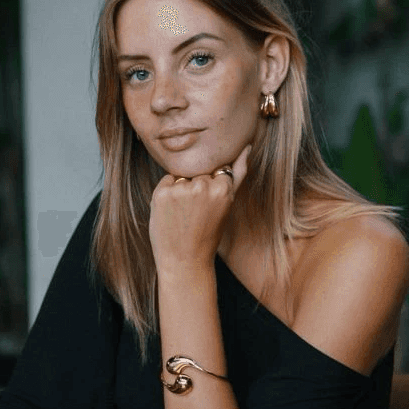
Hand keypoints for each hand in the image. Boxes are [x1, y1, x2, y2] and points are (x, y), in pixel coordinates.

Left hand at [149, 143, 251, 271]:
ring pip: (182, 175)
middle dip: (196, 186)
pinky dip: (167, 193)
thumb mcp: (228, 203)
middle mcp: (202, 186)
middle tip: (195, 214)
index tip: (209, 206)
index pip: (216, 169)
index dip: (211, 187)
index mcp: (223, 188)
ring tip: (184, 214)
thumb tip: (247, 146)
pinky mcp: (162, 194)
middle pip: (198, 171)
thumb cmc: (208, 233)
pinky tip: (171, 212)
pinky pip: (166, 181)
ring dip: (181, 188)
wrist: (185, 261)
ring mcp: (181, 190)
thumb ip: (237, 174)